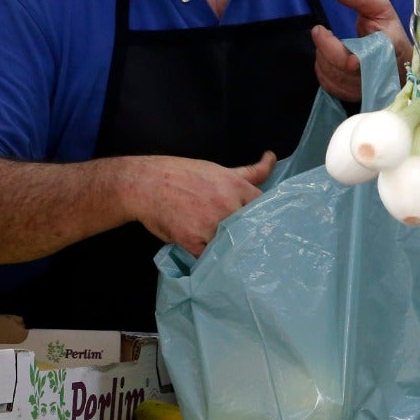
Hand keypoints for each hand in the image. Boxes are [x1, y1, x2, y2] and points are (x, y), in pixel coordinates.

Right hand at [126, 151, 274, 256]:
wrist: (147, 184)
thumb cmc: (184, 174)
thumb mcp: (220, 170)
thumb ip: (250, 172)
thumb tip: (272, 158)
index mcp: (235, 186)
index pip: (264, 208)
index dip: (265, 218)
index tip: (266, 227)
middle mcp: (226, 205)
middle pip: (251, 229)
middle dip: (253, 238)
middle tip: (257, 248)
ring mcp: (210, 225)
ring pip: (233, 247)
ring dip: (234, 252)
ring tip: (238, 259)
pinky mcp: (193, 242)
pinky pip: (212, 259)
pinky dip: (214, 261)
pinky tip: (216, 261)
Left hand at [311, 0, 412, 103]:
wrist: (400, 62)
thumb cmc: (388, 32)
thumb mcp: (380, 8)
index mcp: (387, 49)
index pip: (363, 59)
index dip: (341, 53)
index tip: (322, 30)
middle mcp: (377, 73)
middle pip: (340, 66)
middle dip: (325, 46)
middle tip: (320, 30)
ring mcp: (365, 88)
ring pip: (332, 76)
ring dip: (323, 57)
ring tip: (330, 44)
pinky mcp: (354, 96)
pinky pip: (329, 84)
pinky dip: (324, 69)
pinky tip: (331, 59)